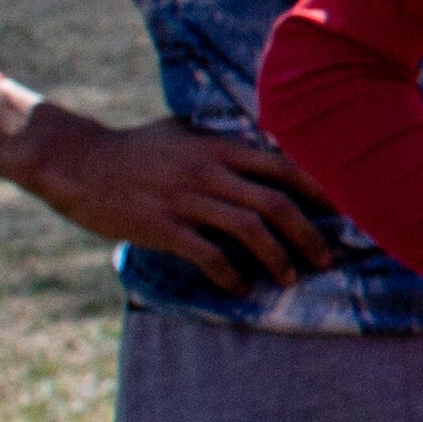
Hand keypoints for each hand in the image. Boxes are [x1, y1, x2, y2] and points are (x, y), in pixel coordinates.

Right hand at [0, 96, 338, 291]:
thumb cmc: (136, 149)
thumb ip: (225, 145)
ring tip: (290, 277)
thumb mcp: (185, 135)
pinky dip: (230, 274)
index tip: (346, 212)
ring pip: (250, 230)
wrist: (76, 162)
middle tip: (327, 258)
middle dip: (309, 234)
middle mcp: (210, 171)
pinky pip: (208, 255)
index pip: (285, 166)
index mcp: (220, 147)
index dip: (321, 191)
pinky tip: (239, 287)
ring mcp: (186, 199)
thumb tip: (269, 156)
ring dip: (278, 258)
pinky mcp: (162, 226)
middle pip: (277, 203)